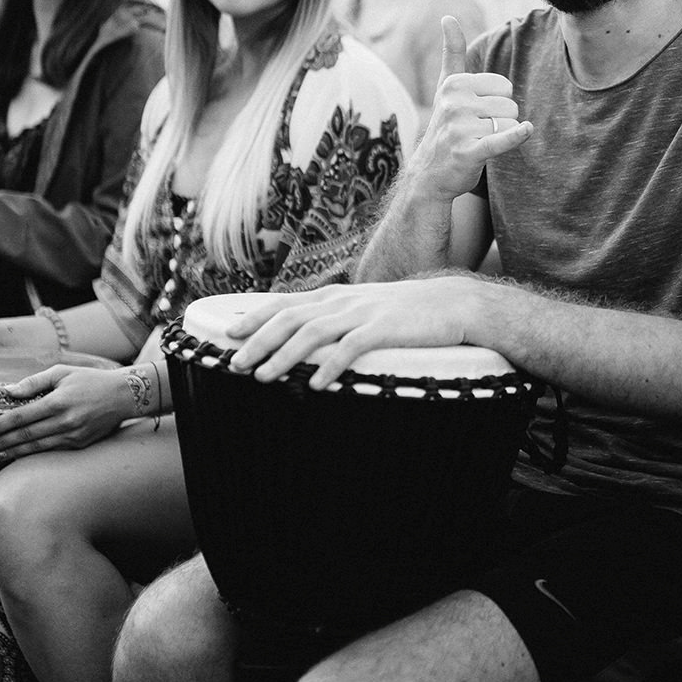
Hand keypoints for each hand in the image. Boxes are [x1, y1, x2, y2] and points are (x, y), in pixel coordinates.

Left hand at [0, 362, 132, 459]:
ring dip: (13, 452)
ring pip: (36, 447)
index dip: (0, 425)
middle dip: (1, 443)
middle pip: (25, 436)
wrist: (124, 396)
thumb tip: (10, 392)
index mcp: (58, 402)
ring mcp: (73, 435)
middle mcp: (64, 422)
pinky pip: (50, 450)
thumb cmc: (91, 380)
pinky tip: (19, 454)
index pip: (21, 417)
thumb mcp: (63, 372)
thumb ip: (35, 382)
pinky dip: (32, 453)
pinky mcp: (79, 444)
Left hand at [221, 277, 479, 388]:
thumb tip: (305, 338)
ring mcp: (363, 313)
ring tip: (263, 376)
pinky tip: (315, 385)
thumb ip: (334, 319)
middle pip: (290, 318)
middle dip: (258, 340)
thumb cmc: (406, 313)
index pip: (285, 303)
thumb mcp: (364, 309)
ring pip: (313, 332)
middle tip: (234, 362)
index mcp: (335, 296)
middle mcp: (342, 301)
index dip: (255, 317)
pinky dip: (330, 366)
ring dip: (284, 356)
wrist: (453, 303)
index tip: (228, 332)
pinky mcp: (385, 329)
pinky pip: (351, 348)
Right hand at [410, 16, 531, 199]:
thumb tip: (447, 17)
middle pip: (509, 104)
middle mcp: (455, 103)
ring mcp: (460, 128)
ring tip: (478, 143)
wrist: (430, 173)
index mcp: (454, 84)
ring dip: (501, 136)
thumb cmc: (445, 125)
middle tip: (479, 132)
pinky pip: (501, 139)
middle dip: (502, 120)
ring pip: (508, 123)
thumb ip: (452, 52)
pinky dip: (516, 136)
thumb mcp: (446, 86)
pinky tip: (526, 130)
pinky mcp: (467, 152)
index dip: (498, 101)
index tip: (478, 113)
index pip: (504, 86)